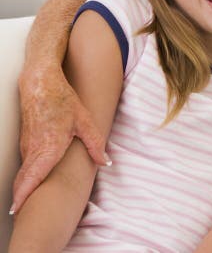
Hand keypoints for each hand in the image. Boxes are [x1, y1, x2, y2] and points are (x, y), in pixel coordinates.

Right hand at [12, 64, 108, 212]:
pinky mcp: (26, 141)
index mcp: (49, 147)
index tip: (18, 209)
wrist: (41, 84)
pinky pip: (25, 163)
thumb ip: (95, 144)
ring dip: (23, 187)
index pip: (32, 176)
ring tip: (24, 203)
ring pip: (23, 171)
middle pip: (24, 179)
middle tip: (20, 213)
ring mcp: (27, 145)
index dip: (24, 194)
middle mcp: (33, 149)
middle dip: (21, 197)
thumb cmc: (62, 100)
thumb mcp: (85, 121)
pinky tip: (29, 182)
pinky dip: (25, 176)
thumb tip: (106, 162)